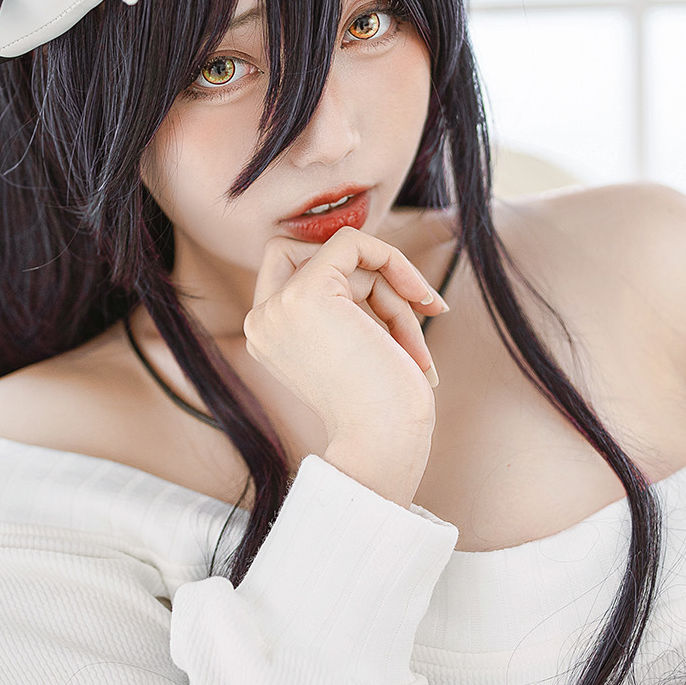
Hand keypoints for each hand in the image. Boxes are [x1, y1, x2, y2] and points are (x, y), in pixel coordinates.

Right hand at [242, 228, 449, 503]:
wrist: (384, 443)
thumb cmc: (384, 410)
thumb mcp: (357, 347)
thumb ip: (348, 305)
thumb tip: (373, 255)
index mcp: (269, 336)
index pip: (300, 272)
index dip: (354, 280)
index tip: (404, 307)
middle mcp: (262, 320)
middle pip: (317, 256)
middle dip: (372, 277)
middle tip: (417, 309)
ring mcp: (278, 306)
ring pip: (346, 256)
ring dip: (396, 293)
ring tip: (417, 345)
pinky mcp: (306, 293)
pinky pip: (352, 241)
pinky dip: (394, 260)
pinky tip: (423, 299)